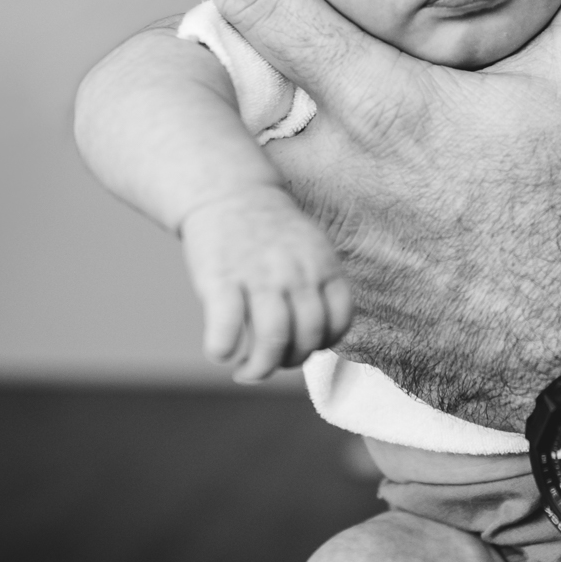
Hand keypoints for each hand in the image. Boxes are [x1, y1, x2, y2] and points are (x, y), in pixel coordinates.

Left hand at [162, 0, 560, 430]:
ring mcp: (325, 253)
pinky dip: (285, 222)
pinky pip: (277, 255)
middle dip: (209, 52)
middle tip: (226, 28)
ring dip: (249, 140)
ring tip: (289, 127)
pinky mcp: (330, 310)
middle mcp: (335, 181)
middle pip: (218, 92)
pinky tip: (342, 210)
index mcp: (390, 106)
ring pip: (238, 177)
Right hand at [177, 187, 351, 381]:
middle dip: (291, 361)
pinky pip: (226, 331)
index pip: (339, 321)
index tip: (306, 345)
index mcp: (323, 266)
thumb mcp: (311, 248)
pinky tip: (221, 352)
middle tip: (273, 361)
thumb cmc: (271, 231)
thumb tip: (321, 338)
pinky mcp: (220, 279)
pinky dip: (223, 351)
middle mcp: (296, 273)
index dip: (324, 344)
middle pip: (308, 337)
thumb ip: (320, 286)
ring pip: (273, 341)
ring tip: (247, 371)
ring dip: (260, 369)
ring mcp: (259, 276)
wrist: (229, 191)